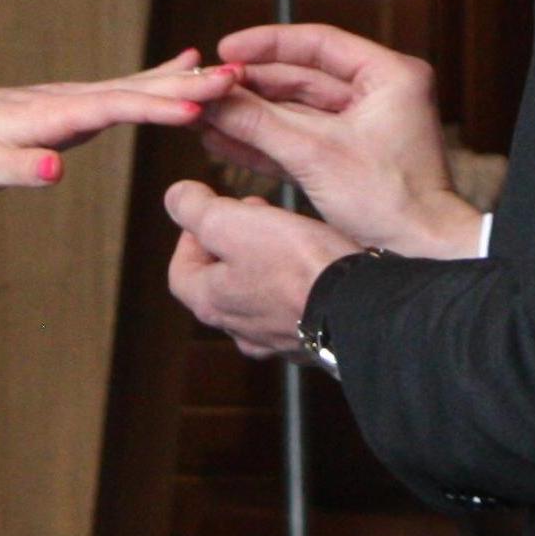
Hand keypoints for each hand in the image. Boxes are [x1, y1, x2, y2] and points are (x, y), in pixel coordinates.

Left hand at [0, 50, 236, 193]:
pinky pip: (128, 89)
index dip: (155, 106)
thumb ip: (17, 169)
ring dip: (184, 77)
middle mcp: (69, 96)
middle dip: (187, 83)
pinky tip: (185, 62)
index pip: (112, 107)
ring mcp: (76, 96)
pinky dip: (161, 76)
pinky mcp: (78, 103)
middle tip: (238, 76)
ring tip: (230, 69)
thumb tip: (57, 170)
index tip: (198, 105)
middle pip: (136, 88)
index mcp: (51, 113)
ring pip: (138, 84)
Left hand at [165, 180, 350, 357]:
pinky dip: (294, 283)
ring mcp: (276, 337)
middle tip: (253, 216)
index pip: (181, 272)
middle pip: (219, 283)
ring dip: (262, 263)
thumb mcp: (233, 222)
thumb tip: (175, 198)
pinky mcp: (311, 337)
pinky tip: (313, 263)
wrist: (359, 304)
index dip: (189, 237)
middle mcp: (240, 328)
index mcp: (212, 302)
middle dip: (231, 244)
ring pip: (256, 295)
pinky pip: (292, 307)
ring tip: (285, 234)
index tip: (214, 211)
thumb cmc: (295, 263)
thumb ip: (196, 210)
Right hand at [200, 23, 480, 258]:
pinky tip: (224, 141)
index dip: (268, 44)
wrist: (420, 257)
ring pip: (297, 112)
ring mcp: (364, 128)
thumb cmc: (390, 202)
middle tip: (208, 86)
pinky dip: (265, 143)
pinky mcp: (350, 160)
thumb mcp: (316, 155)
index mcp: (389, 76)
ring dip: (252, 116)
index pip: (319, 44)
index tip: (227, 48)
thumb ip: (260, 123)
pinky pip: (300, 141)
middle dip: (253, 86)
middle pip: (303, 77)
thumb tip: (213, 100)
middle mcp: (379, 95)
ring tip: (206, 114)